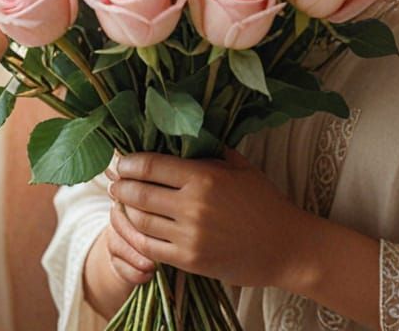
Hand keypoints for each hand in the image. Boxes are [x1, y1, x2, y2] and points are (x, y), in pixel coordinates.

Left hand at [106, 147, 310, 287]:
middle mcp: (192, 206)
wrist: (285, 246)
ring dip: (125, 210)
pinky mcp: (189, 261)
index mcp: (205, 177)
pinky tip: (133, 229)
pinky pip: (150, 248)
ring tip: (121, 201)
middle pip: (140, 193)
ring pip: (140, 221)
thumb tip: (185, 136)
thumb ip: (212, 152)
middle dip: (121, 185)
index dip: (130, 163)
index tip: (121, 160)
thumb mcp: (241, 168)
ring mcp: (189, 236)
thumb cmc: (266, 202)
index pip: (153, 166)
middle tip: (113, 180)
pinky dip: (136, 237)